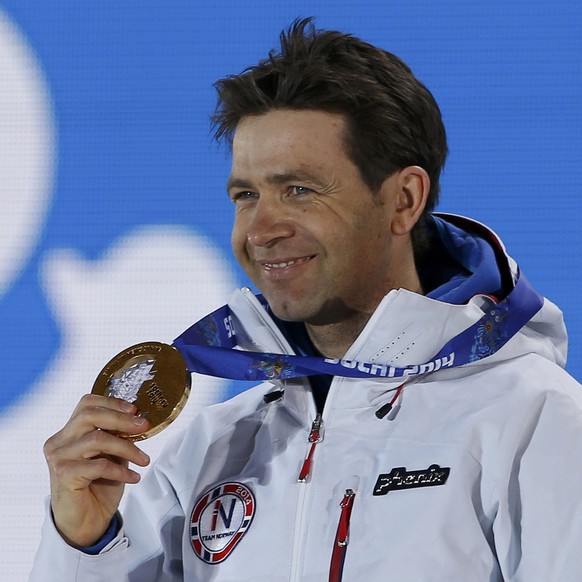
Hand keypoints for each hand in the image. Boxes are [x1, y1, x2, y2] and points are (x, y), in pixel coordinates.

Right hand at [43, 394, 151, 546]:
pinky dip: (121, 470)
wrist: (85, 523)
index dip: (112, 403)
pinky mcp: (64, 475)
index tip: (135, 410)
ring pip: (97, 439)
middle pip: (90, 415)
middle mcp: (59, 442)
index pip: (86, 404)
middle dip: (121, 419)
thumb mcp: (111, 455)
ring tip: (144, 459)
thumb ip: (117, 437)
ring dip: (127, 448)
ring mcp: (58, 457)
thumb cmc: (98, 487)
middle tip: (144, 427)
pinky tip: (133, 476)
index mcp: (68, 432)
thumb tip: (139, 421)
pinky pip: (99, 465)